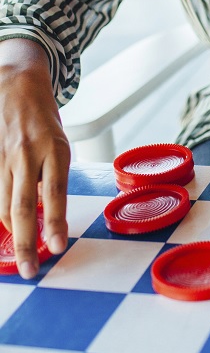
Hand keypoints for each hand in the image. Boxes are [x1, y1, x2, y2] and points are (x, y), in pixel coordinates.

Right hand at [0, 39, 70, 278]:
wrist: (15, 83)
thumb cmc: (44, 122)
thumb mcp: (60, 147)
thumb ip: (53, 179)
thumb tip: (46, 216)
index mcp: (54, 150)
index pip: (55, 193)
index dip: (54, 222)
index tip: (56, 248)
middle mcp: (26, 153)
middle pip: (21, 205)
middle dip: (27, 241)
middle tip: (31, 269)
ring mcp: (1, 154)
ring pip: (1, 201)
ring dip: (9, 232)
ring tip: (20, 255)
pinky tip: (4, 230)